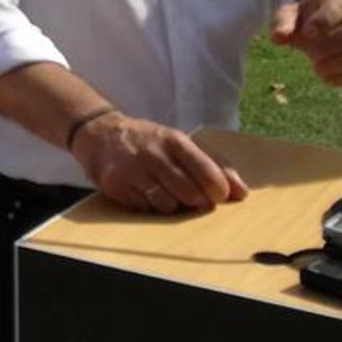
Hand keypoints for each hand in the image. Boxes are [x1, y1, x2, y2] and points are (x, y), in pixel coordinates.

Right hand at [71, 113, 246, 212]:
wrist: (100, 133)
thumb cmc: (149, 141)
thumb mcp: (180, 143)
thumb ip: (213, 165)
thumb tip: (241, 193)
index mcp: (175, 140)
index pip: (207, 172)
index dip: (217, 190)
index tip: (217, 196)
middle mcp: (154, 153)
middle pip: (189, 194)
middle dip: (194, 201)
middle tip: (188, 196)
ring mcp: (133, 169)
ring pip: (167, 205)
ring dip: (170, 205)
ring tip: (163, 191)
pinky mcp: (115, 185)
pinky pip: (144, 208)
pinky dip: (148, 206)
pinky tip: (143, 191)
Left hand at [270, 0, 341, 88]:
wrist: (326, 23)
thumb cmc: (307, 17)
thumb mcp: (291, 13)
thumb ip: (283, 22)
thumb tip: (277, 38)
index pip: (338, 6)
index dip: (324, 20)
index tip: (308, 33)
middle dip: (333, 44)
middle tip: (312, 55)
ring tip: (317, 68)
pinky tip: (327, 78)